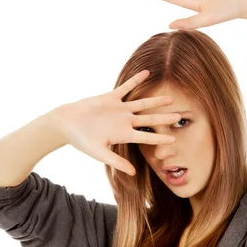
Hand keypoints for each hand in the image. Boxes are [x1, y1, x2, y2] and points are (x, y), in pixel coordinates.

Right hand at [54, 70, 180, 175]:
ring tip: (170, 98)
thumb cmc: (82, 141)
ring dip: (155, 101)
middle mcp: (124, 121)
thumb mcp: (99, 153)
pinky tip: (147, 73)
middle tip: (179, 117)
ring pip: (141, 103)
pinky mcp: (111, 98)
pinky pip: (126, 87)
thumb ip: (116, 161)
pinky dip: (136, 80)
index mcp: (123, 135)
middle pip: (149, 119)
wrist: (67, 123)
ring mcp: (119, 109)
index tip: (174, 139)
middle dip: (164, 118)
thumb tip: (132, 173)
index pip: (146, 137)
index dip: (159, 138)